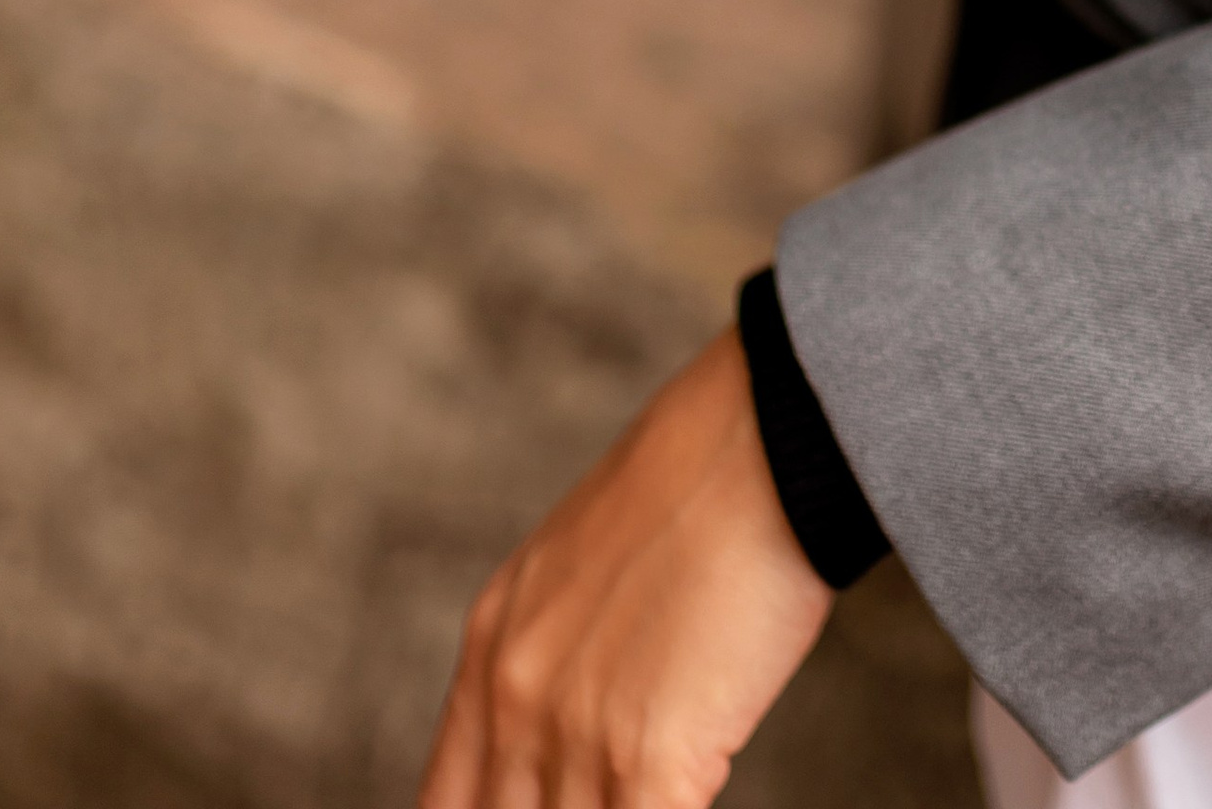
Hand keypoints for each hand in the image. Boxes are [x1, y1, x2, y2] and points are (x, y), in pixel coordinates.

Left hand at [418, 334, 828, 808]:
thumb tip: (592, 712)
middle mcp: (513, 700)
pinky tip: (688, 793)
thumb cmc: (704, 483)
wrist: (763, 438)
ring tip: (652, 791)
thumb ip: (563, 649)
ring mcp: (573, 735)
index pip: (448, 805)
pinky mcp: (647, 761)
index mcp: (492, 649)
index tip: (539, 807)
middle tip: (605, 794)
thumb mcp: (586, 561)